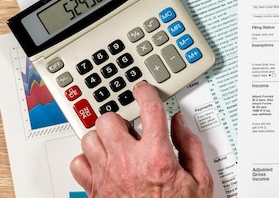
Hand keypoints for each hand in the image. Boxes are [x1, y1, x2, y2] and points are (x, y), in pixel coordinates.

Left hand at [70, 82, 212, 197]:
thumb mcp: (201, 181)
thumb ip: (191, 146)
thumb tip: (180, 124)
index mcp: (157, 157)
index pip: (148, 109)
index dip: (145, 92)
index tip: (144, 90)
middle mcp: (128, 163)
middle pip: (109, 120)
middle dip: (120, 118)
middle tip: (131, 126)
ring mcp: (107, 176)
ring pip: (89, 137)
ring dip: (102, 136)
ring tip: (117, 143)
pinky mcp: (94, 191)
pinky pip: (77, 163)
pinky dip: (87, 159)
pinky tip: (102, 162)